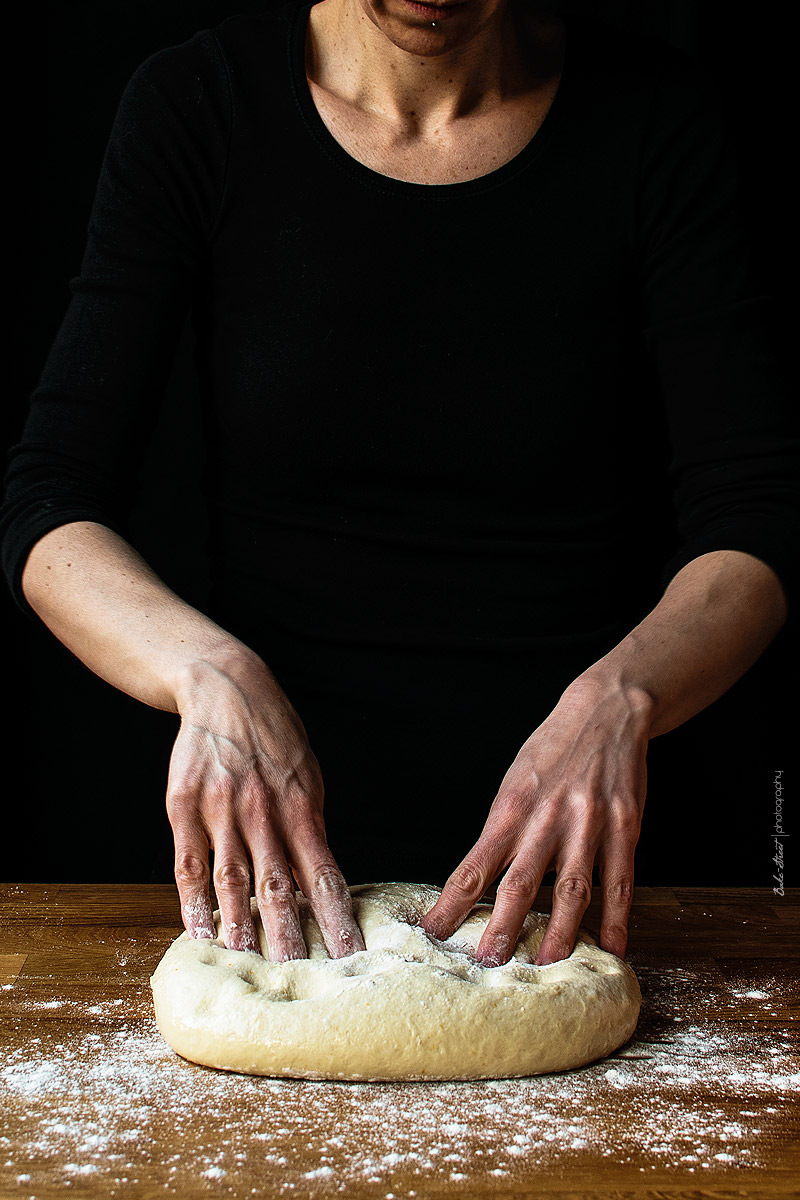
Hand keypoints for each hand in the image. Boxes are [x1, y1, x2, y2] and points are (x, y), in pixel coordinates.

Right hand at [165, 651, 364, 961]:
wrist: (227, 688)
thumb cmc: (275, 738)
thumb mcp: (307, 775)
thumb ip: (310, 827)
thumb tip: (321, 880)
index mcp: (302, 805)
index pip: (324, 873)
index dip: (337, 918)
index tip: (351, 956)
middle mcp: (263, 809)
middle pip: (280, 884)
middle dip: (293, 936)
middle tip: (303, 979)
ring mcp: (221, 807)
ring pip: (233, 878)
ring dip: (242, 926)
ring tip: (251, 965)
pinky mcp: (184, 805)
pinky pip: (189, 862)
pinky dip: (193, 901)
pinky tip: (199, 931)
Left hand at [419, 673, 653, 965]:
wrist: (605, 712)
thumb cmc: (551, 751)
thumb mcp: (515, 783)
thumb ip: (502, 832)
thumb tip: (478, 884)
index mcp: (511, 808)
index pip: (475, 865)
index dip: (452, 902)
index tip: (433, 932)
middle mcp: (547, 818)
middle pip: (520, 883)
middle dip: (502, 928)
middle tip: (488, 965)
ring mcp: (589, 824)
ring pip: (572, 889)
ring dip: (559, 933)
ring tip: (546, 967)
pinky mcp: (624, 827)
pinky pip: (620, 881)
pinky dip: (617, 919)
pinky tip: (613, 949)